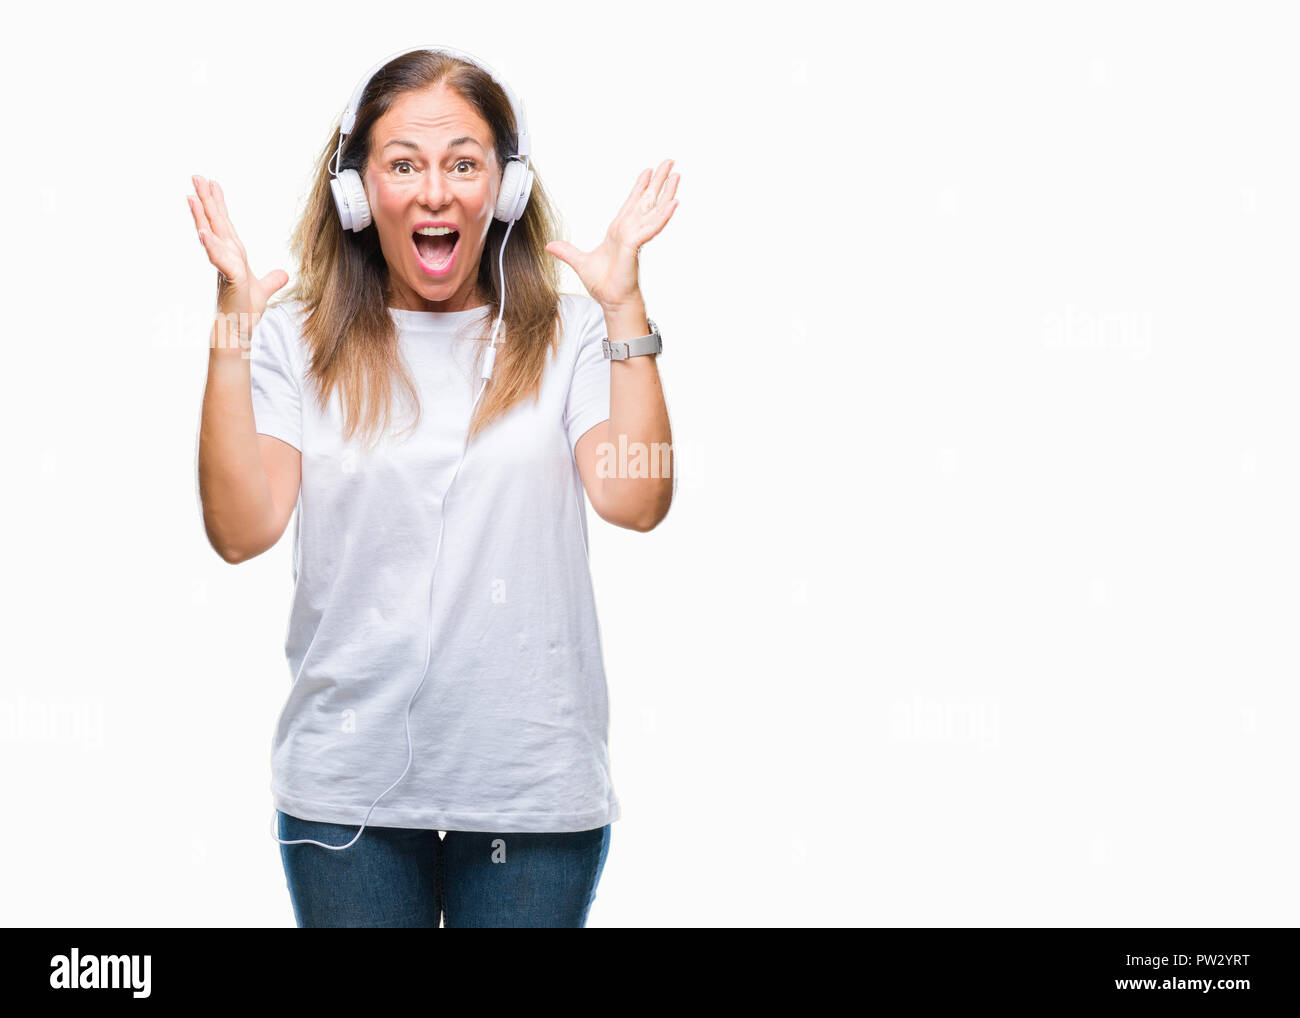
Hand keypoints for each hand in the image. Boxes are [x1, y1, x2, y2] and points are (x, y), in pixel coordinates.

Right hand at [188, 174, 287, 321]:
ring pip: (213, 235)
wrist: (238, 330)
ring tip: (191, 196)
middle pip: (215, 223)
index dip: (219, 204)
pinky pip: (220, 260)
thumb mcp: (263, 290)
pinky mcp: (230, 279)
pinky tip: (204, 233)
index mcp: (234, 254)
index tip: (212, 184)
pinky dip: (212, 246)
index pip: (225, 224)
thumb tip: (283, 274)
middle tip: (196, 177)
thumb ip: (272, 280)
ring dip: (202, 216)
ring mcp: (226, 266)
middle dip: (206, 200)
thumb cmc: (244, 311)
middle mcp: (227, 256)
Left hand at [545, 158, 679, 310]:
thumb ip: (567, 252)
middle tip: (670, 162)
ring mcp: (635, 236)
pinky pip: (650, 227)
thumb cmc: (603, 284)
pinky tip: (674, 203)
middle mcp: (630, 230)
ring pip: (653, 209)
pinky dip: (662, 215)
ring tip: (676, 175)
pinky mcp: (635, 245)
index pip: (632, 203)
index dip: (640, 187)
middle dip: (658, 181)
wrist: (610, 300)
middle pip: (647, 200)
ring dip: (666, 191)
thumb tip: (550, 246)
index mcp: (620, 231)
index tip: (647, 171)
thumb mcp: (580, 263)